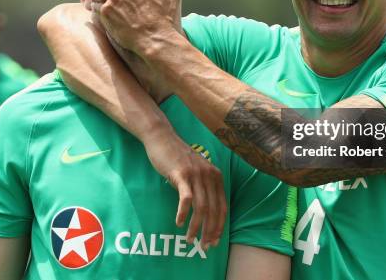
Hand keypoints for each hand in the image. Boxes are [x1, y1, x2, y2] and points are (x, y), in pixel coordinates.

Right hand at [144, 131, 226, 249]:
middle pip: (214, 210)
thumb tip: (205, 214)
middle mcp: (209, 175)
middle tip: (204, 246)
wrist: (162, 139)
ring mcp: (196, 174)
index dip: (219, 226)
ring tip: (189, 240)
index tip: (215, 241)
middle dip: (210, 231)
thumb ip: (202, 188)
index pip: (222, 207)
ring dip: (196, 226)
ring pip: (201, 207)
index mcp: (215, 177)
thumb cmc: (177, 159)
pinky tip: (178, 223)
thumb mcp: (195, 172)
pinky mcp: (181, 174)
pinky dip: (183, 213)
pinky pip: (186, 198)